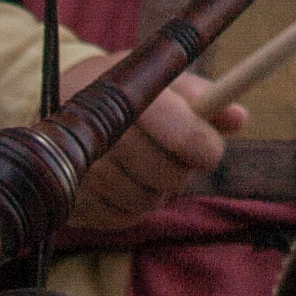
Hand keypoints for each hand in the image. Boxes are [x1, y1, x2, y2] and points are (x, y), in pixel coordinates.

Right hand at [63, 78, 242, 232]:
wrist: (55, 101)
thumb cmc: (123, 88)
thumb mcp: (157, 77)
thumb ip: (199, 95)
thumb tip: (240, 118)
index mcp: (130, 99)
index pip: (182, 134)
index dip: (205, 146)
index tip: (212, 151)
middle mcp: (103, 139)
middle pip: (167, 176)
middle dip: (181, 169)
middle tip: (178, 155)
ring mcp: (83, 174)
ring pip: (148, 202)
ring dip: (157, 188)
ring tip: (146, 164)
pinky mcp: (73, 204)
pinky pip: (123, 219)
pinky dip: (132, 205)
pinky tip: (124, 180)